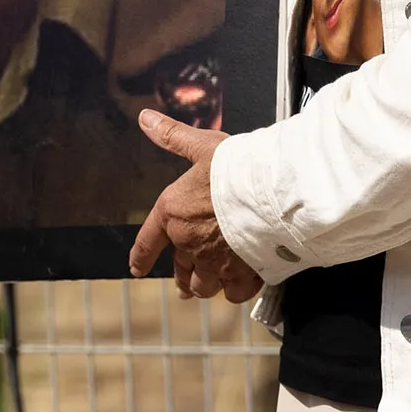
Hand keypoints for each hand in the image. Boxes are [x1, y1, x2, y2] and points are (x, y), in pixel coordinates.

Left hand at [128, 110, 264, 303]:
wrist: (273, 193)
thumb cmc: (238, 168)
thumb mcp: (202, 145)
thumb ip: (173, 136)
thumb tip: (146, 119)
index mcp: (173, 213)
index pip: (148, 241)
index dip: (140, 257)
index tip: (136, 268)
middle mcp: (190, 243)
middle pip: (179, 269)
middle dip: (181, 274)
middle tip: (184, 279)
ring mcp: (216, 263)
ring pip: (203, 286)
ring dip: (203, 285)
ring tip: (206, 285)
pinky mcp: (243, 275)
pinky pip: (234, 292)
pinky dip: (234, 289)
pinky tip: (239, 283)